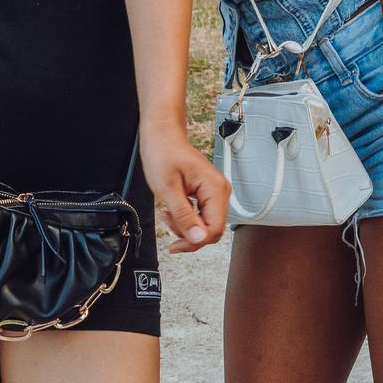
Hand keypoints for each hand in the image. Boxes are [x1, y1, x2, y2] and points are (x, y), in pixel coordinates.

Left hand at [140, 131, 228, 253]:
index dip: (195, 242)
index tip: (176, 245)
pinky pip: (201, 217)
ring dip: (185, 226)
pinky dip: (186, 219)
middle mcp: (220, 191)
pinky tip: (174, 210)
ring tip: (169, 212)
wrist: (162, 137)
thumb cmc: (164, 154)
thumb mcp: (168, 189)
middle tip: (169, 223)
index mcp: (215, 189)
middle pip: (212, 230)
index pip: (214, 229)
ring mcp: (215, 193)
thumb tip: (198, 239)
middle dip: (189, 234)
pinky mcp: (207, 194)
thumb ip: (184, 216)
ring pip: (205, 226)